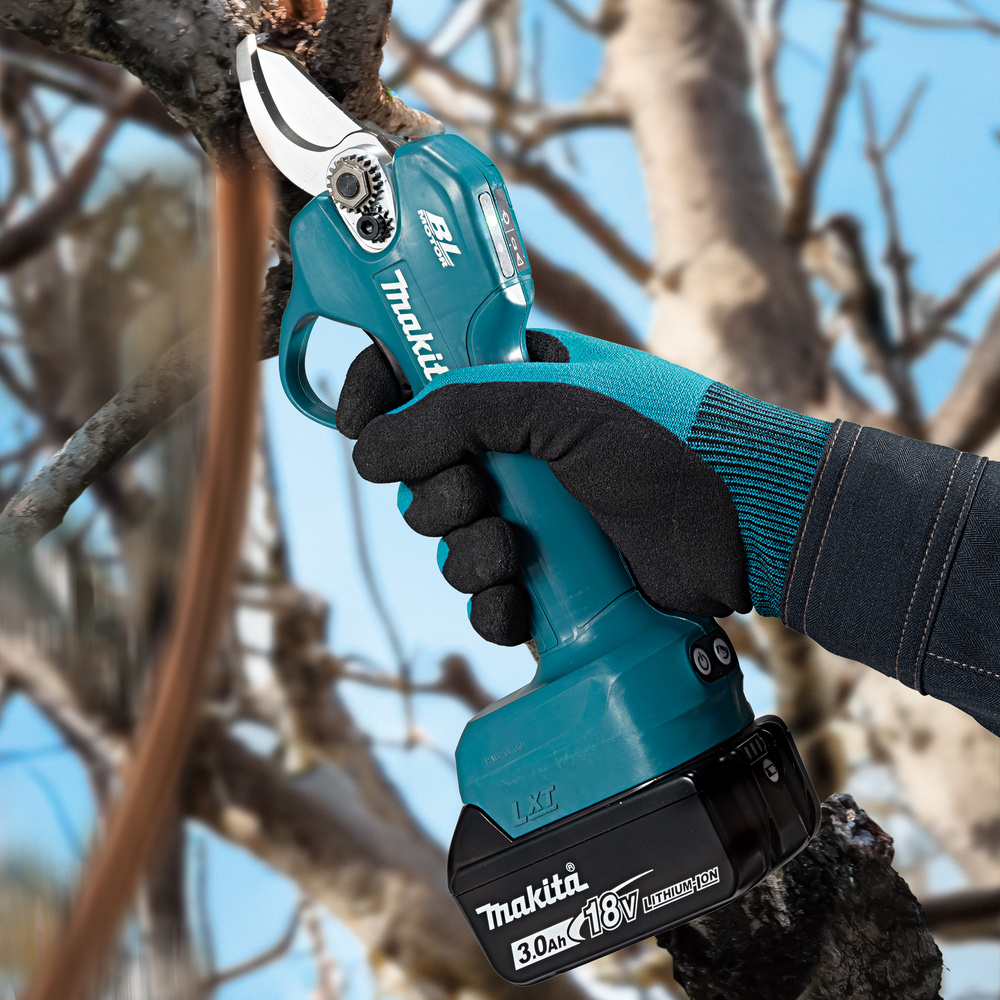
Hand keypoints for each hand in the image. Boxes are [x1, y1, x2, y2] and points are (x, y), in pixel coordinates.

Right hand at [337, 328, 830, 644]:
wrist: (751, 525)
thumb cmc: (669, 442)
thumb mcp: (560, 406)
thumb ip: (456, 412)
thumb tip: (369, 449)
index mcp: (516, 385)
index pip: (418, 379)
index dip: (380, 397)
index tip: (360, 422)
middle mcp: (517, 448)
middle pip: (421, 476)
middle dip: (437, 498)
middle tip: (479, 497)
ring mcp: (533, 514)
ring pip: (448, 543)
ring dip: (466, 557)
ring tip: (516, 554)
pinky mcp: (551, 577)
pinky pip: (486, 598)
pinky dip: (493, 608)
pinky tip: (520, 607)